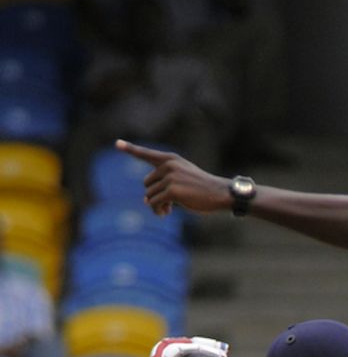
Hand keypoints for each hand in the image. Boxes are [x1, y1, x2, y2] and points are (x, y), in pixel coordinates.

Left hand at [116, 139, 232, 216]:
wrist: (221, 193)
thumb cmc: (204, 188)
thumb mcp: (185, 178)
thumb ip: (165, 184)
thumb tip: (145, 201)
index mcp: (170, 159)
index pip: (146, 154)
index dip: (130, 149)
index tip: (117, 144)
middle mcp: (168, 166)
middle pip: (146, 183)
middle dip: (154, 195)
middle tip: (166, 205)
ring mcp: (170, 178)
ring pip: (149, 195)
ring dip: (156, 205)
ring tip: (166, 210)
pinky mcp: (172, 191)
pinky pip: (155, 202)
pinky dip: (158, 209)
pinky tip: (166, 212)